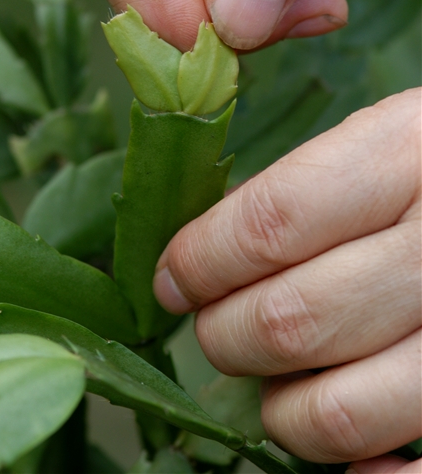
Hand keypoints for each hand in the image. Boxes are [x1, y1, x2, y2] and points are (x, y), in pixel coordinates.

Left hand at [153, 89, 421, 465]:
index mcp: (405, 154)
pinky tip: (336, 422)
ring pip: (337, 414)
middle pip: (291, 321)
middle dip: (222, 333)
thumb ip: (291, 147)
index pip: (273, 223)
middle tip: (213, 320)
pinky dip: (355, 466)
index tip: (172, 277)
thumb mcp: (381, 130)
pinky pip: (412, 468)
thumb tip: (187, 179)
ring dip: (276, 406)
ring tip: (272, 372)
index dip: (203, 259)